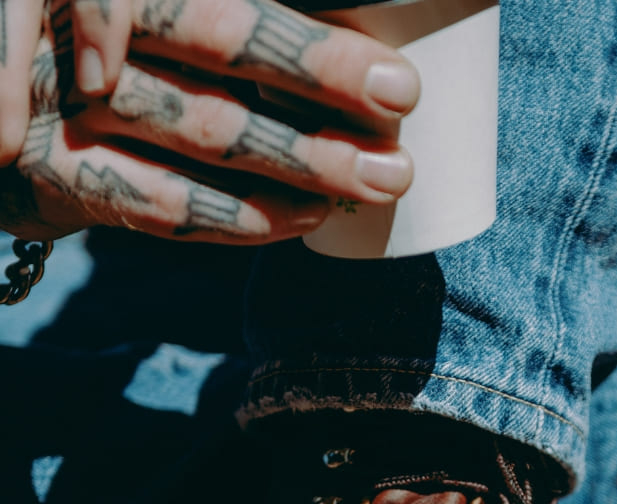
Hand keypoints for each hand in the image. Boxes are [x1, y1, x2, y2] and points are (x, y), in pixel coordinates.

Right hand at [0, 0, 419, 243]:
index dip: (319, 53)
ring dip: (305, 165)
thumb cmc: (95, 64)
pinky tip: (306, 218)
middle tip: (404, 133)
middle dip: (326, 94)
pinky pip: (169, 205)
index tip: (401, 87)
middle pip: (227, 58)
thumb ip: (220, 36)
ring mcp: (75, 109)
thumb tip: (354, 65)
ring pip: (210, 134)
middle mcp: (95, 42)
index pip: (228, 15)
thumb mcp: (151, 37)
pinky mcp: (62, 177)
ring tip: (379, 183)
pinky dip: (245, 216)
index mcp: (125, 1)